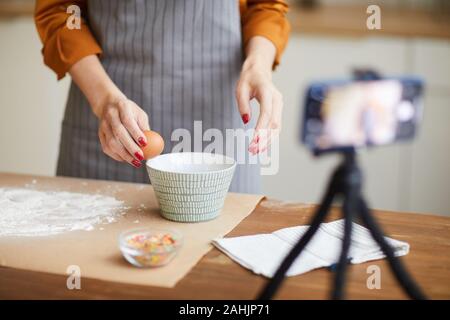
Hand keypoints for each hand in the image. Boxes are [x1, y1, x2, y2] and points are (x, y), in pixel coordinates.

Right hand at [97, 94, 149, 167]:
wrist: (109, 105)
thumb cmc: (130, 112)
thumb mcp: (140, 114)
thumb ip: (144, 127)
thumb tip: (152, 144)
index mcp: (122, 107)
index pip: (128, 121)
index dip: (136, 133)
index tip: (145, 144)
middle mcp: (111, 115)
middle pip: (119, 133)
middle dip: (130, 147)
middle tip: (141, 157)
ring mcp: (103, 125)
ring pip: (111, 143)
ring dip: (124, 155)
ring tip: (136, 162)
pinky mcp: (100, 134)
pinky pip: (107, 148)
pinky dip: (117, 156)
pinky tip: (127, 159)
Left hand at [236, 37, 282, 154]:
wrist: (259, 71)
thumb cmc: (248, 79)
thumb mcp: (240, 88)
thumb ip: (243, 105)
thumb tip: (246, 121)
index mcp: (267, 91)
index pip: (266, 113)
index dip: (261, 128)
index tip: (254, 140)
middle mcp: (277, 99)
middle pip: (274, 123)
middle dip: (264, 139)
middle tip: (253, 150)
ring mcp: (279, 106)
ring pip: (277, 127)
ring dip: (267, 141)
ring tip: (256, 151)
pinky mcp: (278, 111)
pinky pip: (276, 126)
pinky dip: (269, 137)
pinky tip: (261, 146)